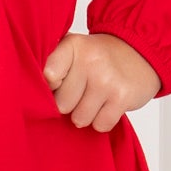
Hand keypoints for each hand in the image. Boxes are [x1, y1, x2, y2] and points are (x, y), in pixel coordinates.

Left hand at [41, 31, 160, 129]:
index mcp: (72, 45)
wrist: (140, 52)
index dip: (50, 88)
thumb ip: (51, 64)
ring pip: (80, 118)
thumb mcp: (73, 48)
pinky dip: (102, 121)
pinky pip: (100, 125)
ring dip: (86, 115)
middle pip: (61, 104)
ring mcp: (107, 79)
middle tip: (81, 92)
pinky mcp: (122, 97)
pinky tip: (107, 105)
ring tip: (94, 99)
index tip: (58, 84)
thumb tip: (30, 95)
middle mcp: (90, 60)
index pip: (47, 77)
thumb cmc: (99, 57)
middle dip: (69, 104)